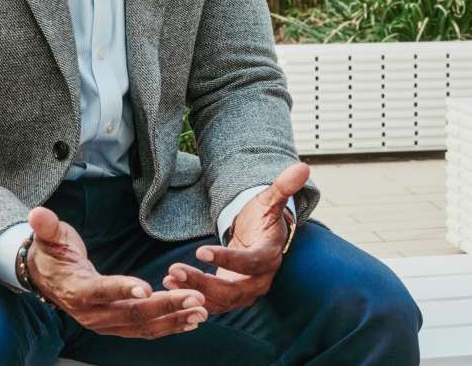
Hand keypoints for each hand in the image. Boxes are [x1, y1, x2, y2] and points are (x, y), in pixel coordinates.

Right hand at [26, 207, 207, 337]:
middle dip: (166, 306)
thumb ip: (47, 227)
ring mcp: (105, 323)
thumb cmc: (52, 254)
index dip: (123, 289)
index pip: (101, 291)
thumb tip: (37, 213)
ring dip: (174, 320)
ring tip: (201, 312)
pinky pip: (145, 330)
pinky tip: (191, 321)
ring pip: (143, 326)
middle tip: (195, 297)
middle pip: (131, 313)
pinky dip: (169, 326)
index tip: (147, 287)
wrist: (45, 278)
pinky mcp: (116, 325)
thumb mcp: (49, 237)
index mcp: (77, 290)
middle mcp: (92, 314)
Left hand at [163, 162, 308, 315]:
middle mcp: (261, 280)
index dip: (227, 259)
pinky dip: (191, 296)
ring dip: (193, 291)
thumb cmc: (263, 218)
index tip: (200, 251)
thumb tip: (302, 168)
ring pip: (220, 301)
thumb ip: (283, 187)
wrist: (260, 237)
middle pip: (233, 290)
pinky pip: (211, 303)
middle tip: (176, 269)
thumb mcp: (270, 201)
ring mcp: (246, 292)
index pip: (251, 262)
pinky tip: (169, 284)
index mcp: (270, 256)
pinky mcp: (231, 298)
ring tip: (169, 277)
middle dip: (203, 283)